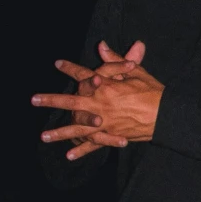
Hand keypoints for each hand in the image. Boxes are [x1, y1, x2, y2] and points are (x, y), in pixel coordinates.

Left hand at [34, 41, 162, 159]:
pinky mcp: (111, 135)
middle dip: (51, 100)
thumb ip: (115, 60)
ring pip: (77, 128)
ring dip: (59, 133)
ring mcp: (104, 122)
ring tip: (43, 136)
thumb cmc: (152, 91)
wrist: (166, 115)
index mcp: (106, 86)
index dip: (70, 68)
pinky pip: (94, 144)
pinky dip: (82, 150)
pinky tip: (69, 155)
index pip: (84, 75)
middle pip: (71, 102)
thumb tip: (101, 46)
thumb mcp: (135, 72)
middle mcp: (100, 104)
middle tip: (34, 100)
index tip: (57, 64)